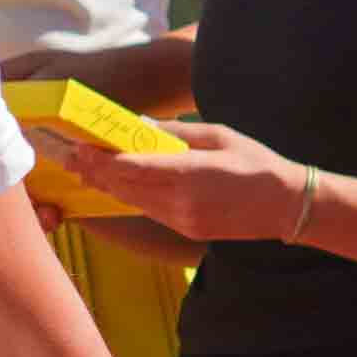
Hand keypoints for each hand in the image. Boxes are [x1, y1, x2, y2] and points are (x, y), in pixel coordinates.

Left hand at [65, 119, 308, 246]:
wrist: (286, 205)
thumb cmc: (255, 161)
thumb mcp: (217, 135)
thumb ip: (175, 133)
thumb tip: (138, 126)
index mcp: (189, 173)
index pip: (131, 168)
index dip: (101, 160)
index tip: (80, 147)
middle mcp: (180, 201)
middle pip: (125, 187)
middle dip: (95, 172)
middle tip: (70, 156)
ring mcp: (182, 220)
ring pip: (133, 201)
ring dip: (108, 186)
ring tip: (86, 170)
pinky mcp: (186, 230)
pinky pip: (150, 211)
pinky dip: (131, 197)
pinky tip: (118, 185)